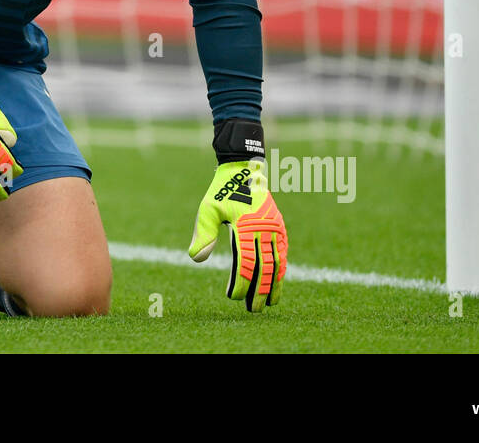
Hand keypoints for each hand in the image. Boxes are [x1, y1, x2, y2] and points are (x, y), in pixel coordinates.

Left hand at [188, 159, 287, 311]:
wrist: (243, 169)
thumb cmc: (220, 190)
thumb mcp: (207, 208)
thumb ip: (203, 233)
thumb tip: (196, 258)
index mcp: (245, 225)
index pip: (244, 262)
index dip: (241, 282)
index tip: (234, 297)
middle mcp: (263, 228)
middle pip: (263, 267)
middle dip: (259, 290)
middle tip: (252, 310)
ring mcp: (274, 227)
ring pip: (277, 262)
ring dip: (274, 284)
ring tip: (269, 304)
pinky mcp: (279, 226)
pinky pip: (282, 252)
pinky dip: (281, 269)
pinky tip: (277, 282)